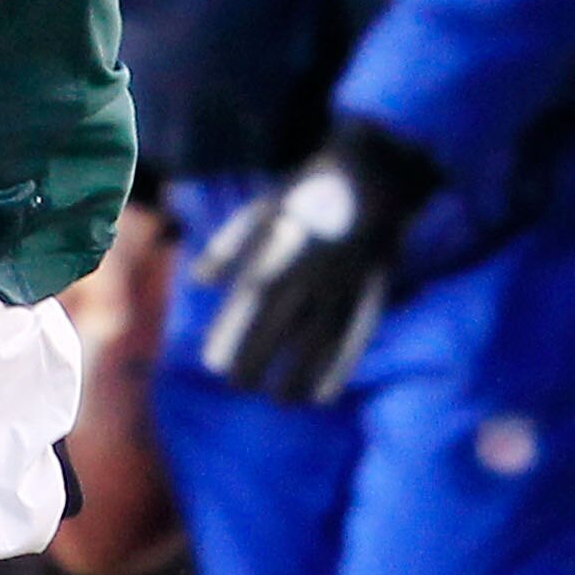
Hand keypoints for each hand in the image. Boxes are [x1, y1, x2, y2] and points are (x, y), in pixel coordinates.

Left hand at [198, 121, 441, 404]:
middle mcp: (307, 279)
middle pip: (276, 331)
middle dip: (256, 363)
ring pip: (315, 344)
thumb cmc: (310, 192)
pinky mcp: (370, 294)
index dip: (229, 337)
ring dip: (296, 377)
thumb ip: (229, 247)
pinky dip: (339, 370)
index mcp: (279, 255)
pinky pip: (353, 340)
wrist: (374, 173)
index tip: (214, 364)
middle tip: (242, 386)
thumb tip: (200, 281)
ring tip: (282, 401)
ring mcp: (341, 289)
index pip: (247, 307)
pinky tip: (324, 394)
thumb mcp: (262, 210)